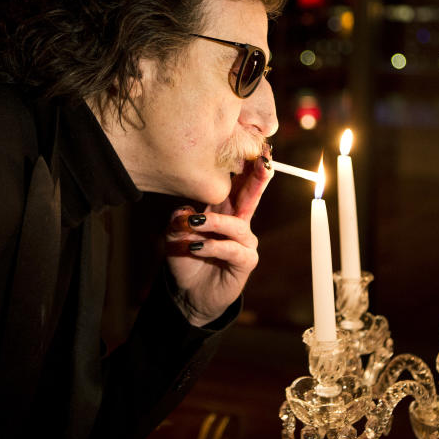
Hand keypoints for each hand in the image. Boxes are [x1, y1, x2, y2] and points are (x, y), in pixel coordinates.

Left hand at [166, 151, 272, 325]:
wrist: (188, 293)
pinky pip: (232, 249)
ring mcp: (244, 241)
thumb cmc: (185, 258)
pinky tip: (197, 247)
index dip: (242, 165)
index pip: (234, 183)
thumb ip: (179, 220)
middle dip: (258, 177)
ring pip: (236, 224)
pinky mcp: (245, 261)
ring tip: (194, 224)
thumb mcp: (175, 236)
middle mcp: (237, 221)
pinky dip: (213, 246)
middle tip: (264, 160)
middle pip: (250, 195)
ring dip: (215, 222)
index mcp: (222, 209)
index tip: (251, 145)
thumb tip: (187, 212)